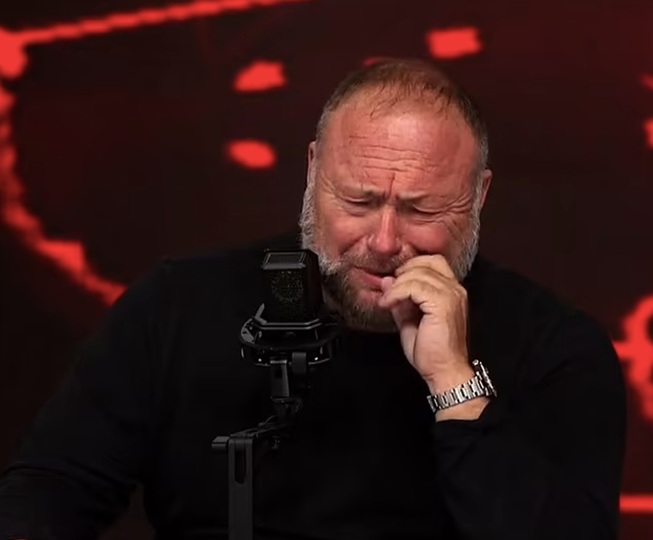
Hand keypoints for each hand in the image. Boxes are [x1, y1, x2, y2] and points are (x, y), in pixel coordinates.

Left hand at [378, 255, 470, 388]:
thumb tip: (386, 281)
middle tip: (389, 291)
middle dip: (402, 273)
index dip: (410, 267)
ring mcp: (451, 295)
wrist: (444, 371)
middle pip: (426, 262)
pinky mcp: (443, 304)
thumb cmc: (430, 351)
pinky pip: (415, 287)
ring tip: (387, 301)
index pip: (432, 262)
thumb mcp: (409, 320)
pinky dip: (397, 292)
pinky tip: (389, 304)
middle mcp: (455, 288)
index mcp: (451, 290)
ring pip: (418, 273)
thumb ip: (400, 300)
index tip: (394, 284)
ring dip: (397, 285)